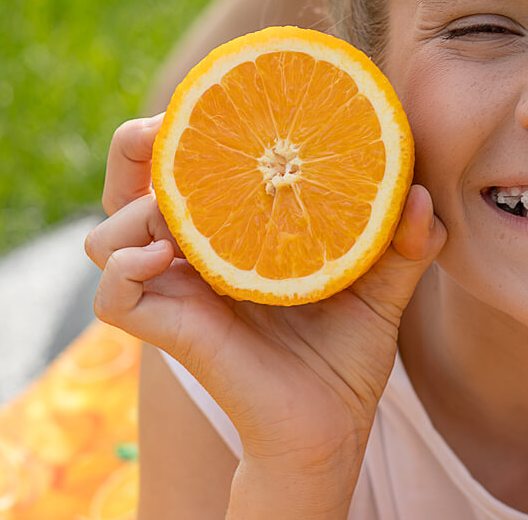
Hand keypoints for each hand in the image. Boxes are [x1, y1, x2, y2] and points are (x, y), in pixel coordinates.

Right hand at [85, 116, 445, 500]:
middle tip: (169, 126)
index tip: (218, 97)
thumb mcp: (383, 287)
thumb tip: (422, 196)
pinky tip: (167, 255)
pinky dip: (124, 268)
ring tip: (177, 207)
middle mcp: (193, 258)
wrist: (333, 428)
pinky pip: (111, 296)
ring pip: (105, 235)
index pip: (186, 169)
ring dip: (130, 207)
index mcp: (233, 236)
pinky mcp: (168, 332)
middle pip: (127, 186)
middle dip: (134, 146)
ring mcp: (175, 293)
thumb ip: (405, 242)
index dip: (184, 127)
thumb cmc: (346, 355)